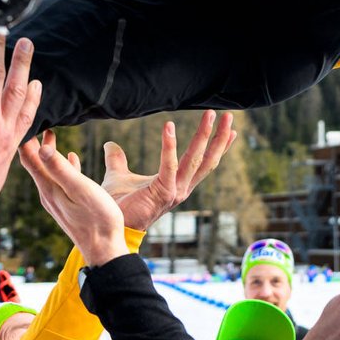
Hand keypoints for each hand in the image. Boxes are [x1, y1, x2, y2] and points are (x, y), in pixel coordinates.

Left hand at [19, 130, 128, 265]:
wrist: (105, 251)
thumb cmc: (98, 219)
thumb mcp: (81, 190)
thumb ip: (61, 169)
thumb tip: (41, 147)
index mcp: (49, 188)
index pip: (29, 157)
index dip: (27, 136)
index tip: (30, 116)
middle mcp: (48, 194)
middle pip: (35, 162)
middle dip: (35, 141)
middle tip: (40, 119)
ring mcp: (56, 201)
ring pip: (46, 170)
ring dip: (47, 152)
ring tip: (52, 134)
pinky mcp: (67, 206)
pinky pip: (59, 179)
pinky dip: (61, 165)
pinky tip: (71, 158)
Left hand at [103, 112, 236, 231]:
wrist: (109, 225)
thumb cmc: (117, 205)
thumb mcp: (118, 176)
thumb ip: (118, 161)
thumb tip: (110, 144)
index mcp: (177, 184)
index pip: (203, 163)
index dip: (218, 147)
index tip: (230, 129)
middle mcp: (181, 189)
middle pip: (207, 160)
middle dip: (219, 137)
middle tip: (228, 115)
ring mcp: (175, 192)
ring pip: (196, 160)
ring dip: (204, 135)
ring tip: (211, 114)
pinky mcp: (163, 193)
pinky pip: (169, 165)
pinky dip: (169, 145)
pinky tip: (168, 126)